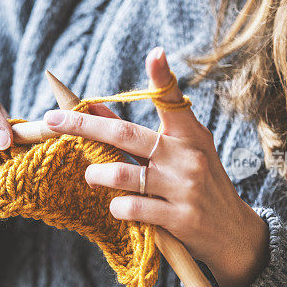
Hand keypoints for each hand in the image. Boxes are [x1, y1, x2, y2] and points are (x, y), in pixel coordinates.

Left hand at [43, 48, 268, 286]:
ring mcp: (184, 188)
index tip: (155, 54)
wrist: (233, 232)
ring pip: (122, 175)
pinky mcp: (179, 218)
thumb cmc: (199, 184)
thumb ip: (138, 134)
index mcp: (189, 135)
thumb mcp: (179, 153)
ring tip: (91, 176)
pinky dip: (117, 207)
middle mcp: (187, 156)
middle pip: (126, 136)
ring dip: (97, 175)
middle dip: (83, 126)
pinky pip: (132, 207)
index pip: (173, 101)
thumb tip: (95, 110)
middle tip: (52, 119)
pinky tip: (118, 207)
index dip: (163, 77)